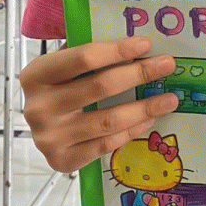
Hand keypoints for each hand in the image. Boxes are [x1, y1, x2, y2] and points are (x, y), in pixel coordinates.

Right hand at [19, 36, 178, 172]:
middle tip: (167, 66)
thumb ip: (89, 56)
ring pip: (107, 120)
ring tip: (169, 99)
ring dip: (144, 107)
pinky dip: (131, 131)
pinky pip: (106, 144)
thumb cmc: (56, 90)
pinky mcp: (62, 160)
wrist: (36, 130)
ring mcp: (49, 138)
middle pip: (100, 87)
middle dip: (139, 74)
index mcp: (36, 75)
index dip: (117, 50)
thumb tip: (137, 47)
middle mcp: (39, 107)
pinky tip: (148, 120)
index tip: (146, 44)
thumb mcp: (62, 67)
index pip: (83, 58)